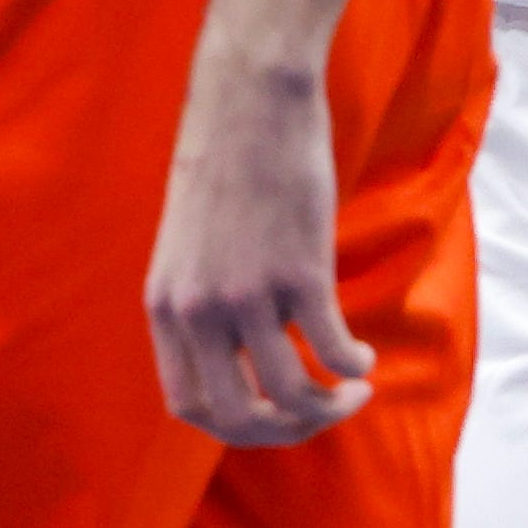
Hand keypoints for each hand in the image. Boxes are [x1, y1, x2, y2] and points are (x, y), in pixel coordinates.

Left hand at [145, 48, 368, 444]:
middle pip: (238, 416)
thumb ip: (203, 300)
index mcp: (163, 303)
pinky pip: (331, 351)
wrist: (248, 97)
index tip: (270, 413)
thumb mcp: (189, 244)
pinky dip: (353, 367)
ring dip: (331, 406)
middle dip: (286, 430)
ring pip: (291, 395)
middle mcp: (196, 309)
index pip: (186, 405)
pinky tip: (364, 357)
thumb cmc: (224, 161)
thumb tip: (241, 353)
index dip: (234, 424)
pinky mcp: (297, 271)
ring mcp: (245, 293)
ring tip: (355, 388)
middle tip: (321, 413)